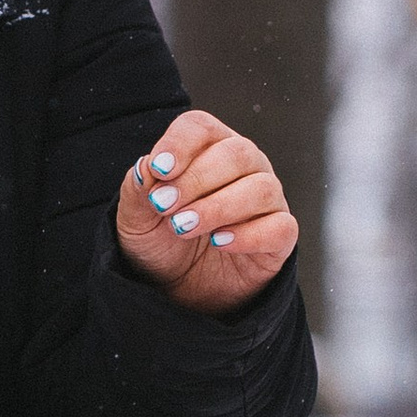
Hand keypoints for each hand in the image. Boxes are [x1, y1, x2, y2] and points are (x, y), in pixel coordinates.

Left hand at [114, 109, 297, 314]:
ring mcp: (266, 200)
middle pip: (236, 152)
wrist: (178, 289)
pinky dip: (249, 235)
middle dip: (196, 179)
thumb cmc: (161, 243)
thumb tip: (147, 167)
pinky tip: (220, 242)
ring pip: (261, 188)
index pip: (201, 126)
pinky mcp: (279, 236)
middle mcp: (244, 167)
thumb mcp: (136, 219)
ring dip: (218, 207)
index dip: (180, 144)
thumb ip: (138, 189)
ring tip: (184, 227)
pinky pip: (280, 227)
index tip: (159, 170)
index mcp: (207, 149)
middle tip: (166, 206)